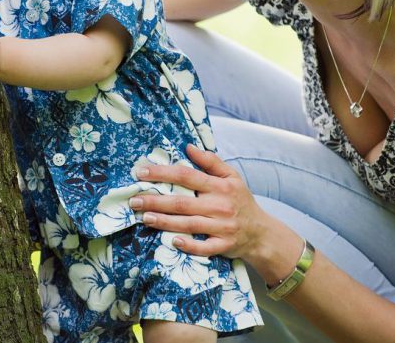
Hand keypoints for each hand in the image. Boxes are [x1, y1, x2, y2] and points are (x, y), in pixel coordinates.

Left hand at [129, 144, 267, 258]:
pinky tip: (172, 241)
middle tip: (134, 200)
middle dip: (156, 200)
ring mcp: (221, 228)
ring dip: (164, 221)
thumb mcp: (232, 177)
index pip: (187, 176)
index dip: (163, 173)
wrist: (261, 232)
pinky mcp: (222, 246)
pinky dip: (188, 246)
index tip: (141, 172)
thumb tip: (189, 146)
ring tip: (143, 217)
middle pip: (182, 203)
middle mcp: (220, 206)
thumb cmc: (241, 201)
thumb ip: (211, 161)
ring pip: (188, 225)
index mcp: (220, 186)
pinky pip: (203, 248)